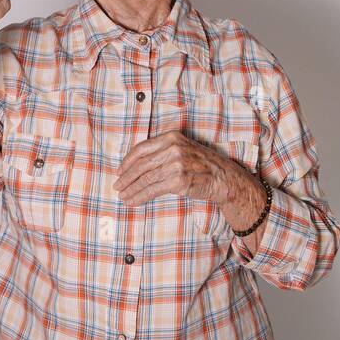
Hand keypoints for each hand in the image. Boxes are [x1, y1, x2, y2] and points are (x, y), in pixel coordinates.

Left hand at [112, 130, 230, 207]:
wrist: (223, 178)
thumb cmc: (202, 164)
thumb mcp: (183, 148)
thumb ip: (163, 151)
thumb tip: (137, 164)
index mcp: (171, 138)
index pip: (142, 148)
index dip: (127, 161)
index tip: (119, 171)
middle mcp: (173, 149)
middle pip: (141, 164)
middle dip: (126, 177)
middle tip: (117, 186)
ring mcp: (176, 165)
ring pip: (145, 179)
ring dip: (131, 189)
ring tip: (123, 196)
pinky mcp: (178, 181)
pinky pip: (153, 190)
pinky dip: (140, 197)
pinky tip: (134, 201)